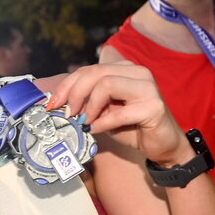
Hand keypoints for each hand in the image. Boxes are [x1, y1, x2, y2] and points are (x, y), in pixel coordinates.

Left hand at [41, 62, 189, 165]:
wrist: (162, 145)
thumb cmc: (132, 127)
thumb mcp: (103, 111)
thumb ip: (86, 102)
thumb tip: (58, 104)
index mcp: (124, 69)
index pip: (89, 69)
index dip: (67, 86)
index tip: (52, 104)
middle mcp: (137, 72)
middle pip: (95, 73)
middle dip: (74, 94)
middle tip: (67, 114)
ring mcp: (148, 87)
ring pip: (106, 84)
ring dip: (89, 106)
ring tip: (85, 122)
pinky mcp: (154, 107)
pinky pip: (119, 112)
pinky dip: (102, 123)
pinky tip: (95, 131)